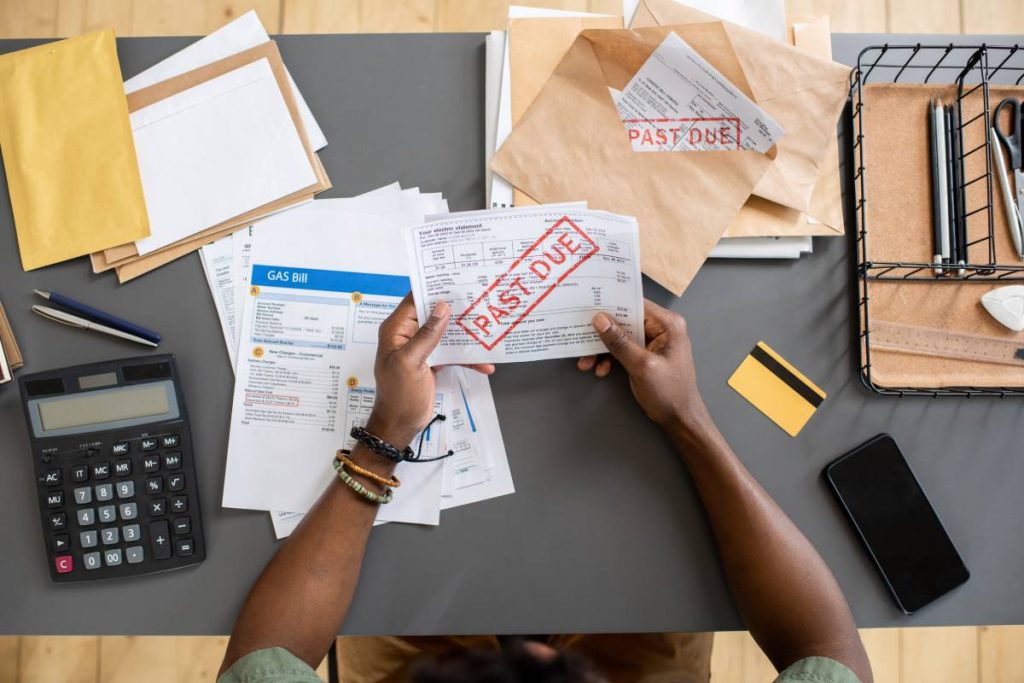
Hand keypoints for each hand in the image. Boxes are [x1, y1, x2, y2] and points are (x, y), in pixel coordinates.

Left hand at [370, 295, 493, 448]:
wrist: (401, 423)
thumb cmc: (398, 395)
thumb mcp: (411, 362)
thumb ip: (427, 335)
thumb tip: (441, 308)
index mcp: (396, 329)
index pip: (414, 300)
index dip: (432, 288)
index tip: (454, 280)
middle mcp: (407, 335)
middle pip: (433, 314)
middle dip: (454, 310)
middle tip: (477, 299)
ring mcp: (421, 348)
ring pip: (445, 333)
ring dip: (464, 334)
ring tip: (486, 328)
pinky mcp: (432, 361)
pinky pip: (451, 352)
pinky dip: (466, 357)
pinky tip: (483, 363)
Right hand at [577, 299, 709, 431]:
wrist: (679, 418)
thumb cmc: (669, 392)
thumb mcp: (641, 366)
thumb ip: (620, 342)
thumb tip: (599, 319)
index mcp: (667, 324)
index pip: (636, 304)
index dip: (612, 304)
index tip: (588, 308)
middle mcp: (661, 328)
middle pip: (625, 320)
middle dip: (603, 332)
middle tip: (582, 337)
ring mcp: (653, 342)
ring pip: (621, 336)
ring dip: (603, 349)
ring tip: (587, 362)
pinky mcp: (646, 354)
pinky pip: (623, 349)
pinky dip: (610, 358)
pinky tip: (600, 369)